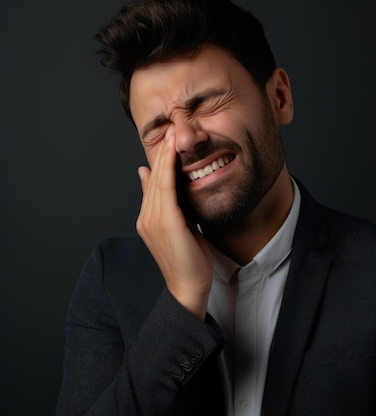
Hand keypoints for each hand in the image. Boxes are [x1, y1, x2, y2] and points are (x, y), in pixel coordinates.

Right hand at [136, 128, 212, 319]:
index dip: (161, 160)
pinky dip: (169, 169)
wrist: (188, 287)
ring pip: (159, 179)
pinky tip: (174, 153)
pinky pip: (166, 189)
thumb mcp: (179, 228)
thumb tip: (164, 191)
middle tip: (170, 129)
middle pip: (154, 178)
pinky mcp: (166, 222)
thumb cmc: (188, 260)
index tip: (169, 141)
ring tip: (172, 134)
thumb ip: (168, 209)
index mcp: (148, 219)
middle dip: (162, 152)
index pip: (153, 183)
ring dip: (165, 155)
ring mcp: (153, 220)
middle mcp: (146, 217)